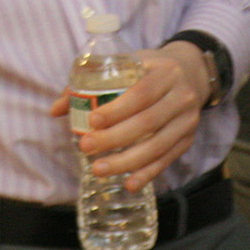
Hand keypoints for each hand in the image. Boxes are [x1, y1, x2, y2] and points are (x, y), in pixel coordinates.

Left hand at [49, 41, 212, 190]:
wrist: (192, 74)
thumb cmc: (150, 70)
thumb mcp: (127, 65)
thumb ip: (90, 82)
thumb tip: (56, 110)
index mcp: (165, 71)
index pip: (141, 93)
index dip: (117, 109)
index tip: (92, 121)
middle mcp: (181, 96)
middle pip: (147, 123)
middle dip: (114, 139)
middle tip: (86, 147)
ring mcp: (187, 120)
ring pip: (157, 146)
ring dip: (126, 162)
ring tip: (99, 169)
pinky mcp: (188, 139)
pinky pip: (167, 160)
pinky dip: (147, 174)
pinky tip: (129, 184)